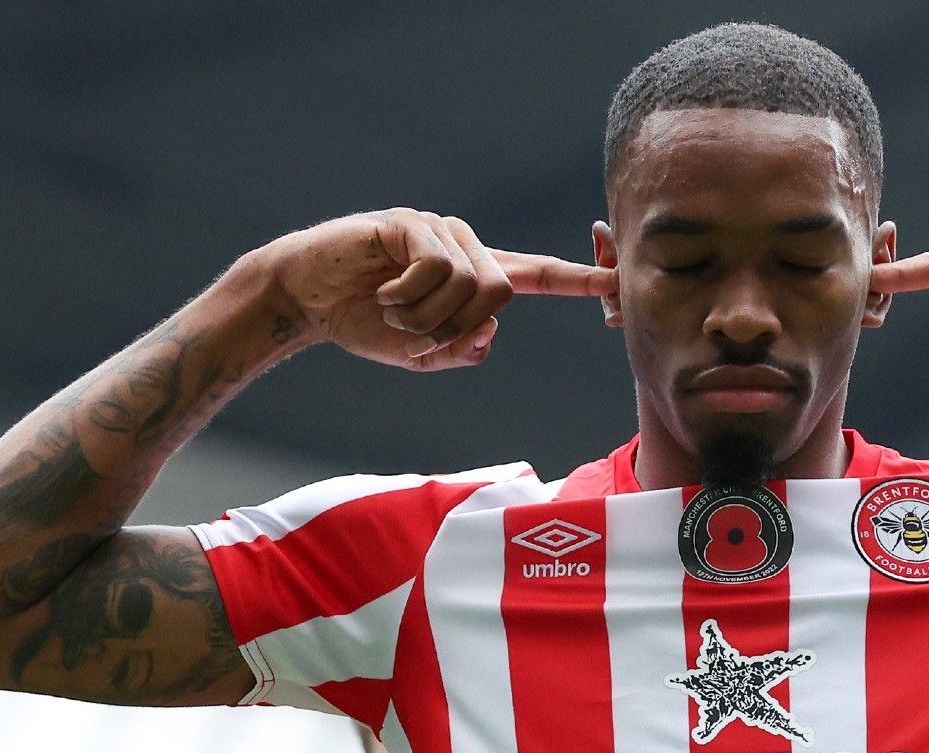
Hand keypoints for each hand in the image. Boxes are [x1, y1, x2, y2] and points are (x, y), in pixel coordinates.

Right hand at [260, 209, 615, 370]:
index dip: (581, 280)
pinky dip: (408, 296)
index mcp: (476, 276)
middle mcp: (466, 247)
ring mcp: (440, 232)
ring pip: (470, 285)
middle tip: (418, 340)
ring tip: (394, 313)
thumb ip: (465, 349)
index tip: (620, 281)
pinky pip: (436, 269)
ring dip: (427, 318)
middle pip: (501, 294)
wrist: (308, 299)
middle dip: (458, 330)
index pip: (540, 275)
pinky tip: (383, 293)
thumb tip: (490, 332)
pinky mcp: (410, 225)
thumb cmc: (366, 324)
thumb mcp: (425, 353)